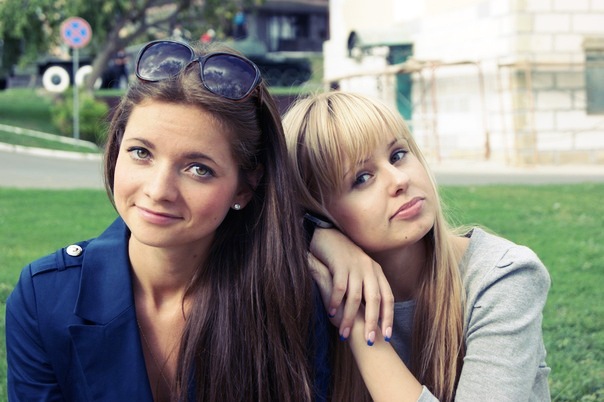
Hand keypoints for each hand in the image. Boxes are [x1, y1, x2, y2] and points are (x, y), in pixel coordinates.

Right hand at [310, 228, 393, 343]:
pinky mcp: (339, 263)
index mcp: (377, 272)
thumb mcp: (360, 271)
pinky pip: (339, 287)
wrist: (329, 235)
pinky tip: (331, 313)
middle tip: (369, 340)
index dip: (388, 317)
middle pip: (374, 299)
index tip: (386, 336)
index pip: (387, 298)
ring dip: (350, 317)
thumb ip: (366, 288)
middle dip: (372, 322)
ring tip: (344, 332)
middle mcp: (369, 269)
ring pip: (355, 297)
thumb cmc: (344, 259)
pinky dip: (336, 301)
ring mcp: (354, 266)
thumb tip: (371, 314)